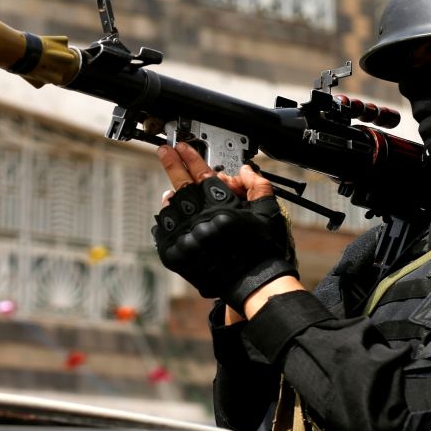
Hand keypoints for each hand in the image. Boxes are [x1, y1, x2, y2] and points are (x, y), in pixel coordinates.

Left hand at [153, 143, 296, 313]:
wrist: (253, 282)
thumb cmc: (262, 250)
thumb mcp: (267, 212)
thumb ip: (257, 186)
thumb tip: (244, 170)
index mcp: (220, 204)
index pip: (201, 172)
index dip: (192, 157)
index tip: (183, 147)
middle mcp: (200, 218)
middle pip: (180, 184)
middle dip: (172, 164)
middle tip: (164, 151)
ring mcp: (185, 236)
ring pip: (170, 208)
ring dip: (172, 198)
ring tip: (174, 193)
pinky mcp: (175, 253)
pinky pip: (163, 232)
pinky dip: (166, 223)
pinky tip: (171, 217)